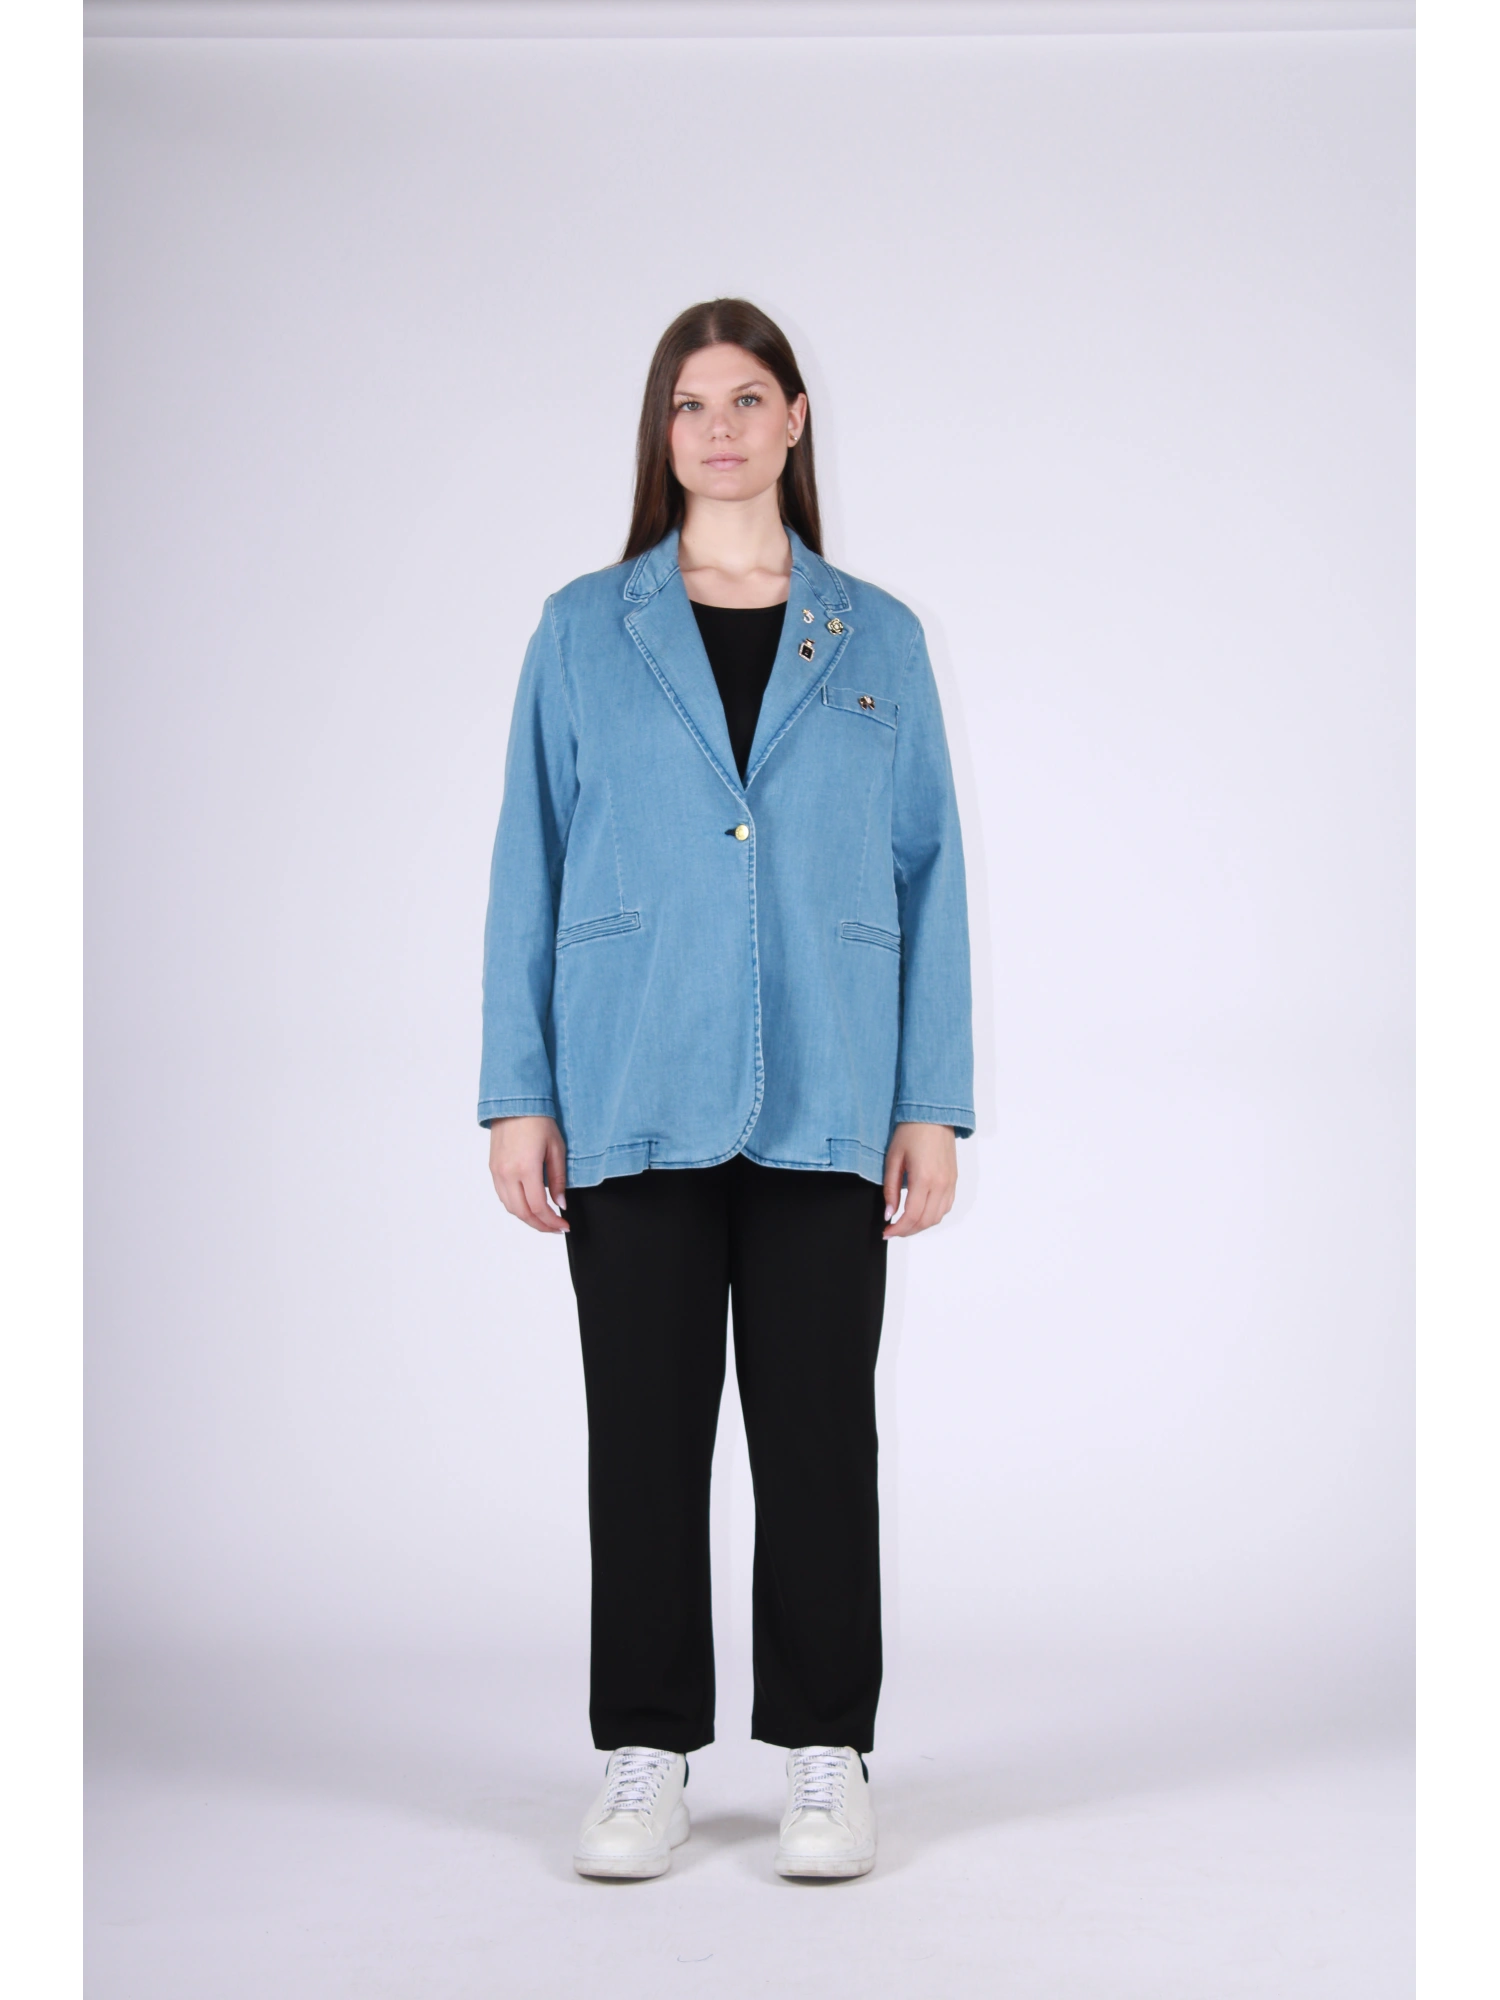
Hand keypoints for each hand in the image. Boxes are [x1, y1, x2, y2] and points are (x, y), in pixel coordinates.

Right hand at [488, 1115, 568, 1233]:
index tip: (564, 1225)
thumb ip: (558, 1179)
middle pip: (522, 1213)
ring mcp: (497, 1172)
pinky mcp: (493, 1169)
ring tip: (544, 1220)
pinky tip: (529, 1206)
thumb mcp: (557, 1148)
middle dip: (541, 1225)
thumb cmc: (538, 1121)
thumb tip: (561, 1203)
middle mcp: (507, 1173)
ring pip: (510, 1208)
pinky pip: (503, 1196)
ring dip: (528, 1218)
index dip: (552, 1222)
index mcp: (525, 1168)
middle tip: (556, 1228)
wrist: (514, 1103)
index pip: (538, 1207)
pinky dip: (516, 1206)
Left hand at [882, 1122, 956, 1237]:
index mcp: (924, 1178)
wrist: (934, 1115)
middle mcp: (941, 1184)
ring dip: (921, 1225)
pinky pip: (946, 1206)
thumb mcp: (893, 1158)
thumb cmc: (911, 1132)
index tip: (886, 1232)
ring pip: (938, 1217)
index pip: (912, 1215)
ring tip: (904, 1224)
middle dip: (907, 1231)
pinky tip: (920, 1213)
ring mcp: (950, 1183)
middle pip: (926, 1221)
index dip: (898, 1229)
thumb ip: (890, 1189)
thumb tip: (889, 1213)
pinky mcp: (954, 1180)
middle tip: (892, 1231)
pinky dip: (933, 1215)